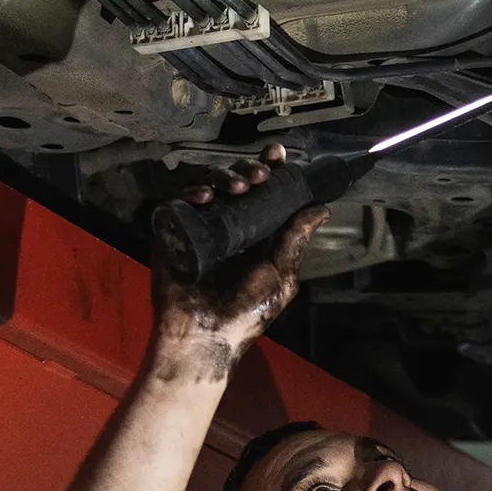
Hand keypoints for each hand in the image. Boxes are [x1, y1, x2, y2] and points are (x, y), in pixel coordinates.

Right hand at [148, 144, 329, 381]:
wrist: (207, 336)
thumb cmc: (245, 312)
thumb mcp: (280, 275)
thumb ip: (295, 241)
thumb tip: (321, 208)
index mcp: (253, 232)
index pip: (260, 191)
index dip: (268, 168)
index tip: (277, 154)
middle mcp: (225, 224)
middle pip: (233, 181)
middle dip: (247, 170)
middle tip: (259, 176)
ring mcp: (197, 226)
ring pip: (205, 185)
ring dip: (222, 177)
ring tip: (236, 187)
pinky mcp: (171, 233)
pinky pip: (175, 204)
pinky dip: (188, 194)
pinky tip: (203, 197)